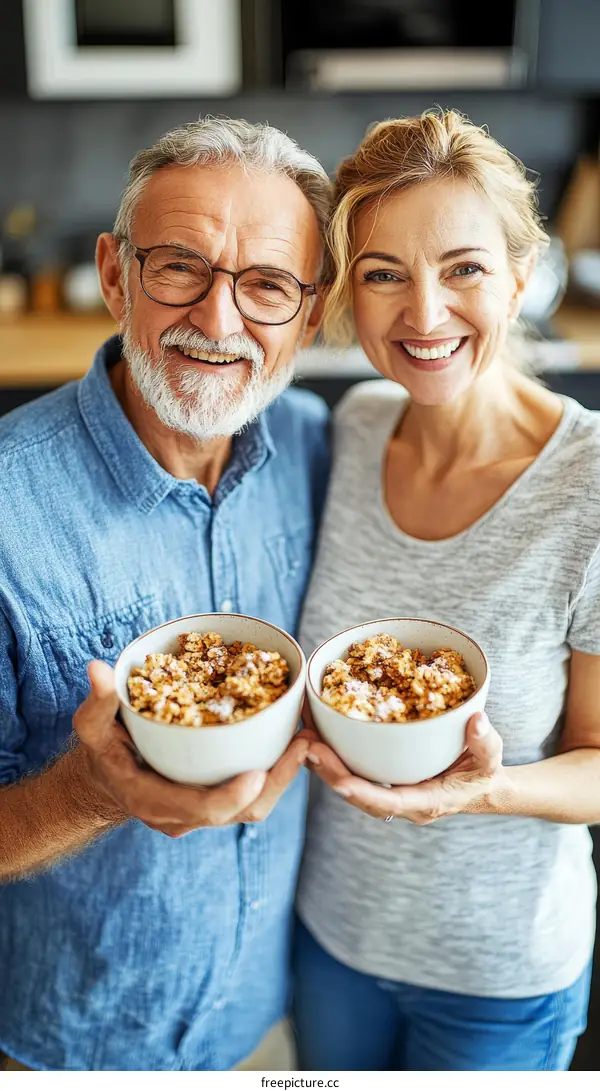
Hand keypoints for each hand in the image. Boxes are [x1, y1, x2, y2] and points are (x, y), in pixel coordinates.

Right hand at [73, 660, 308, 836]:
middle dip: (277, 782)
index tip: (257, 774)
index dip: (230, 796)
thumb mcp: (93, 727)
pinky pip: (253, 794)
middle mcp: (183, 815)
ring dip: (285, 776)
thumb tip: (97, 668)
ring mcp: (203, 813)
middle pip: (240, 812)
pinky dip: (276, 772)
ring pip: (254, 806)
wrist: (105, 780)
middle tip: (303, 745)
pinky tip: (295, 740)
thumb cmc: (101, 751)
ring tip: (309, 739)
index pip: (200, 810)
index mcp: (153, 801)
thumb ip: (98, 702)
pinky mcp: (217, 800)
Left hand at [306, 711, 509, 823]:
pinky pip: (353, 772)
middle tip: (308, 748)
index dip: (363, 793)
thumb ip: (486, 742)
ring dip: (324, 765)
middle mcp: (401, 803)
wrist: (479, 786)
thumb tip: (477, 719)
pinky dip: (332, 757)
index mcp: (425, 802)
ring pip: (350, 784)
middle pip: (358, 794)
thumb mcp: (491, 758)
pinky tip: (314, 735)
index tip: (340, 782)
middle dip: (331, 774)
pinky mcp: (381, 781)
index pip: (388, 803)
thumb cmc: (485, 772)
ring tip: (301, 738)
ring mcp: (389, 794)